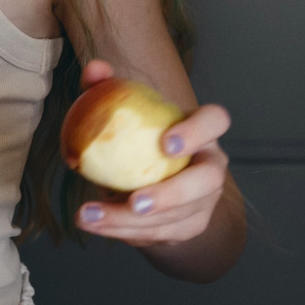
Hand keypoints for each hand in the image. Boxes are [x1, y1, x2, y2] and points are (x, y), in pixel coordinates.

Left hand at [70, 60, 232, 244]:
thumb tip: (95, 70)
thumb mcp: (122, 114)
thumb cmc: (136, 140)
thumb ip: (107, 89)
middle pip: (207, 181)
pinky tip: (96, 225)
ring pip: (177, 217)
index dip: (197, 131)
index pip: (215, 120)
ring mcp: (205, 201)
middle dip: (173, 194)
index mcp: (201, 131)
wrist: (148, 185)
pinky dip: (124, 233)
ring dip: (130, 221)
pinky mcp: (189, 227)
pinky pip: (159, 235)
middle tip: (135, 202)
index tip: (166, 142)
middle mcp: (211, 166)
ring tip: (89, 216)